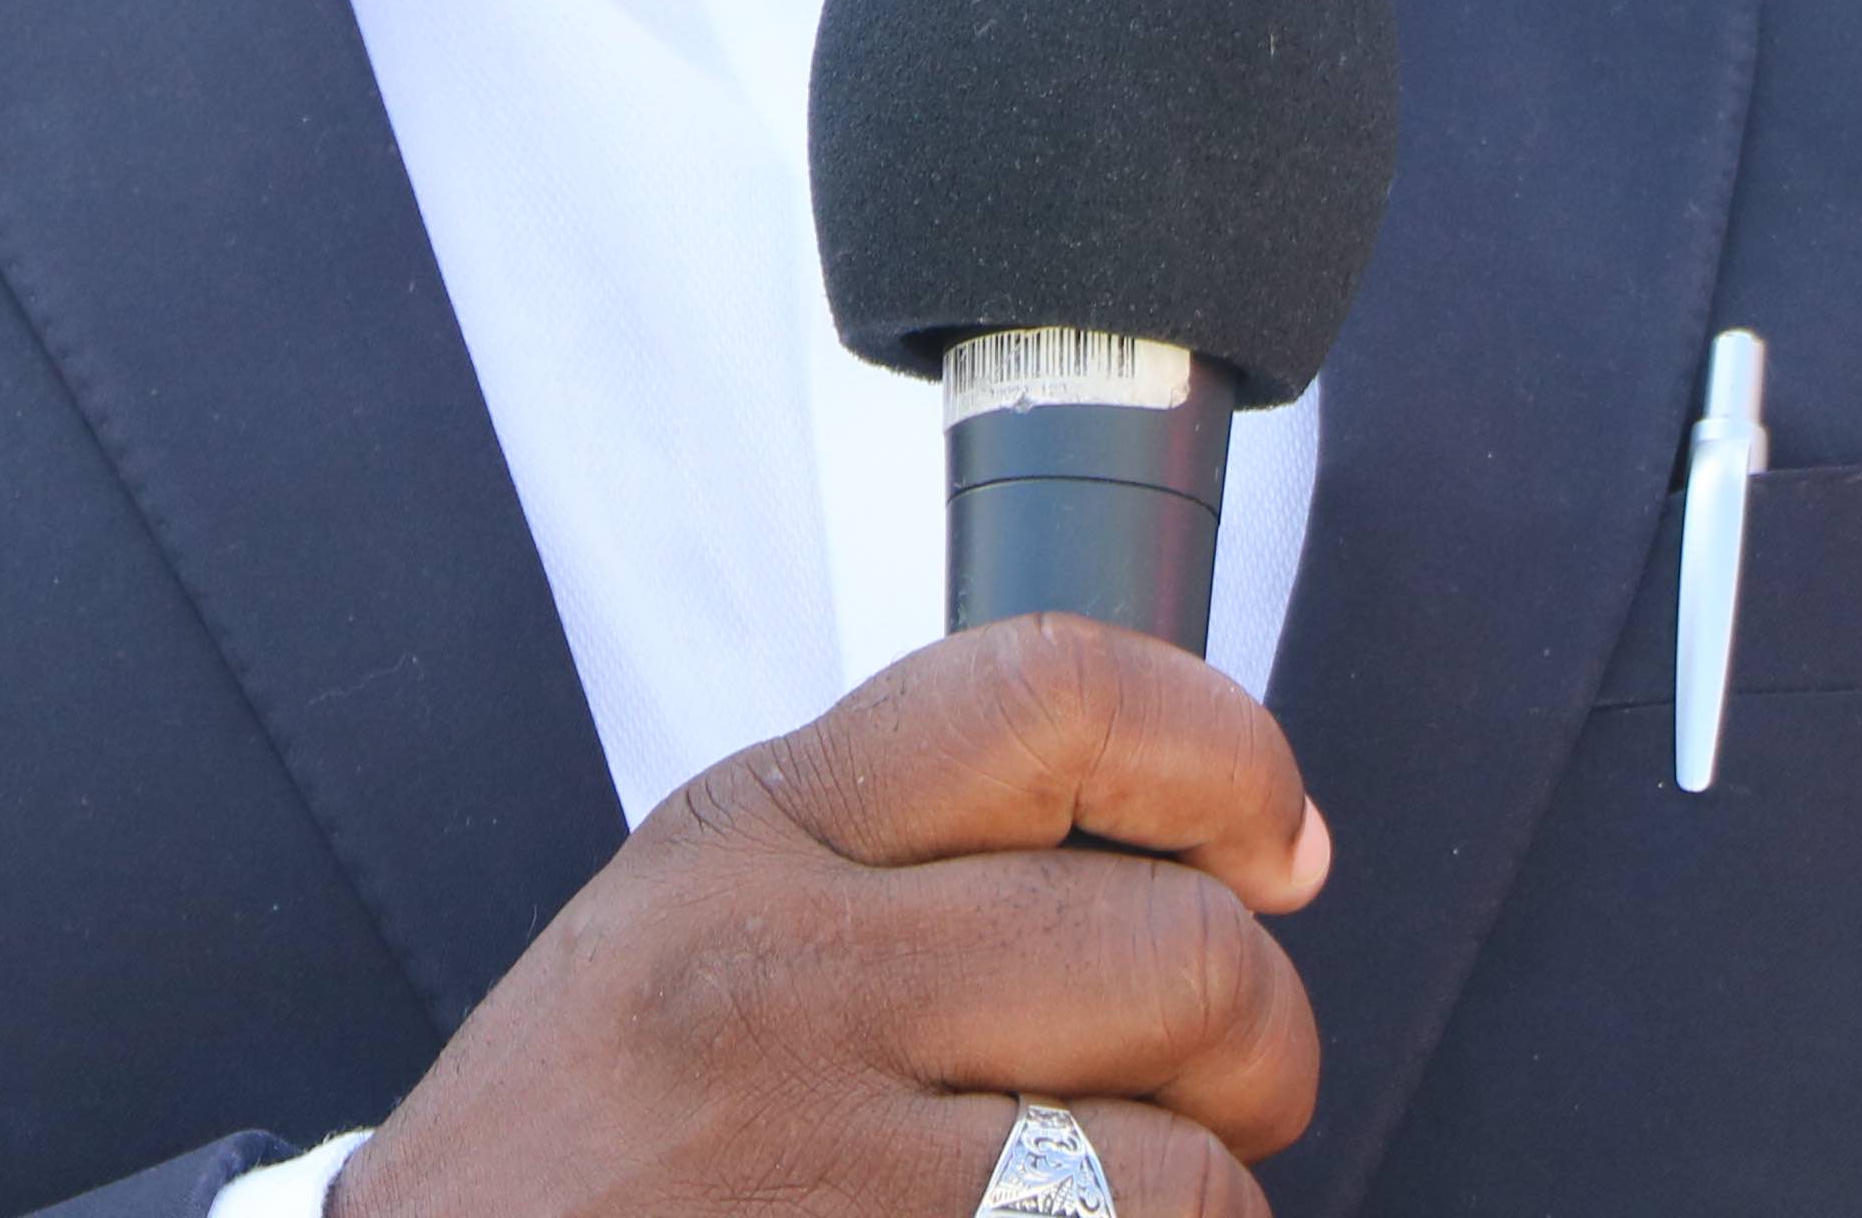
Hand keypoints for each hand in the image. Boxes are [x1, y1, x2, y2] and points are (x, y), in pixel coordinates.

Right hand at [333, 615, 1332, 1217]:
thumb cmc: (584, 1144)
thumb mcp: (693, 919)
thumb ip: (902, 855)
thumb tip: (1214, 846)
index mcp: (751, 830)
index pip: (1056, 694)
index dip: (1227, 754)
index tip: (1277, 840)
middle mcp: (784, 978)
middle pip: (1185, 956)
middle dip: (1259, 1044)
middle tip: (1219, 1089)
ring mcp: (826, 1172)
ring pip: (1184, 1168)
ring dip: (1198, 1203)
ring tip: (1111, 1208)